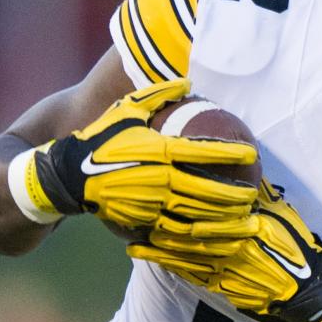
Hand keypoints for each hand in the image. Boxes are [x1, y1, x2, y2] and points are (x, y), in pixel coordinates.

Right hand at [32, 79, 258, 229]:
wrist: (67, 176)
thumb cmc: (100, 139)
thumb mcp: (126, 110)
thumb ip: (159, 94)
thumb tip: (189, 81)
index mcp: (157, 150)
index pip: (202, 151)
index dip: (229, 153)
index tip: (252, 154)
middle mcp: (158, 179)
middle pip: (206, 190)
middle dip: (235, 194)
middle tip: (254, 194)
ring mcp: (151, 204)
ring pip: (196, 217)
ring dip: (225, 221)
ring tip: (248, 220)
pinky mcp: (143, 224)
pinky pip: (178, 235)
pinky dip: (202, 239)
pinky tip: (220, 240)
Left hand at [129, 182, 321, 321]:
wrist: (302, 288)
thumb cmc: (293, 247)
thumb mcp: (281, 214)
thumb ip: (260, 194)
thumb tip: (245, 167)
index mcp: (245, 224)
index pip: (209, 210)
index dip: (183, 200)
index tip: (161, 186)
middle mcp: (229, 245)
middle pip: (187, 233)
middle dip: (161, 223)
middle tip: (135, 212)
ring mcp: (221, 268)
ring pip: (181, 255)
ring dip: (155, 246)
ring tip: (131, 237)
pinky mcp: (218, 286)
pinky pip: (187, 273)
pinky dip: (166, 263)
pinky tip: (147, 256)